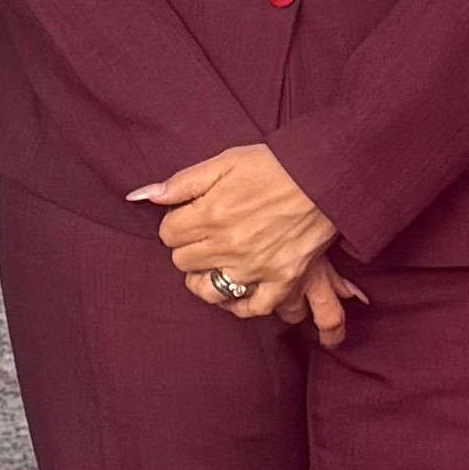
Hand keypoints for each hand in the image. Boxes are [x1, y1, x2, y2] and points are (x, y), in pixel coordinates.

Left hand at [133, 144, 343, 325]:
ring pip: (209, 289)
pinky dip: (242, 303)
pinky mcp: (282, 279)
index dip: (176, 224)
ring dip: (206, 278)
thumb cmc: (275, 165)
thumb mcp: (225, 162)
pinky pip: (253, 307)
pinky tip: (238, 290)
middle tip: (205, 235)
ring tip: (215, 265)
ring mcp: (255, 266)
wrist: (326, 176)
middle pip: (183, 262)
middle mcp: (228, 245)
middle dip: (189, 247)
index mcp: (210, 214)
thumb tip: (143, 195)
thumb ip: (183, 182)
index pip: (168, 234)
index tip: (190, 216)